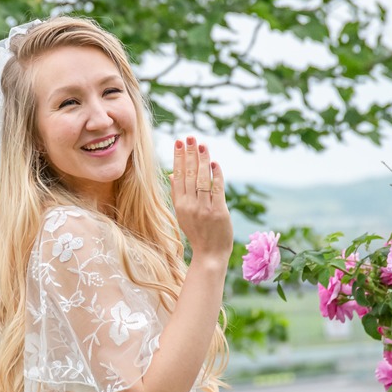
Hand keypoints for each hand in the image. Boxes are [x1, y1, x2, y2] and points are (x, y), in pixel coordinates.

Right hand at [170, 136, 232, 261]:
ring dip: (203, 160)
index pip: (178, 176)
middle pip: (189, 174)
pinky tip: (215, 163)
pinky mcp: (219, 211)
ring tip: (203, 145)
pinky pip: (217, 188)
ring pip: (203, 179)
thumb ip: (177, 193)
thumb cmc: (197, 233)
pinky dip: (217, 174)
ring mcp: (204, 208)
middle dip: (190, 153)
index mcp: (180, 204)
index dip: (179, 158)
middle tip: (191, 137)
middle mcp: (190, 205)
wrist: (210, 254)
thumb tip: (172, 174)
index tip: (179, 143)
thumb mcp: (182, 214)